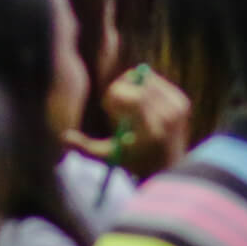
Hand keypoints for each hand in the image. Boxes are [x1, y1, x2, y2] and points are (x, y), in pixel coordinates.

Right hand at [63, 66, 191, 178]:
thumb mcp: (108, 156)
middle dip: (120, 90)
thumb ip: (85, 147)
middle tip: (117, 110)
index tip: (109, 110)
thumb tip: (63, 137)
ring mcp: (179, 107)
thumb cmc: (133, 162)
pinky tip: (143, 107)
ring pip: (145, 78)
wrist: (168, 167)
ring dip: (131, 88)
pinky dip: (144, 88)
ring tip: (130, 109)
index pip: (129, 95)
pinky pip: (155, 81)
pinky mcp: (183, 101)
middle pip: (135, 81)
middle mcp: (169, 115)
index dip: (112, 97)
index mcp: (152, 128)